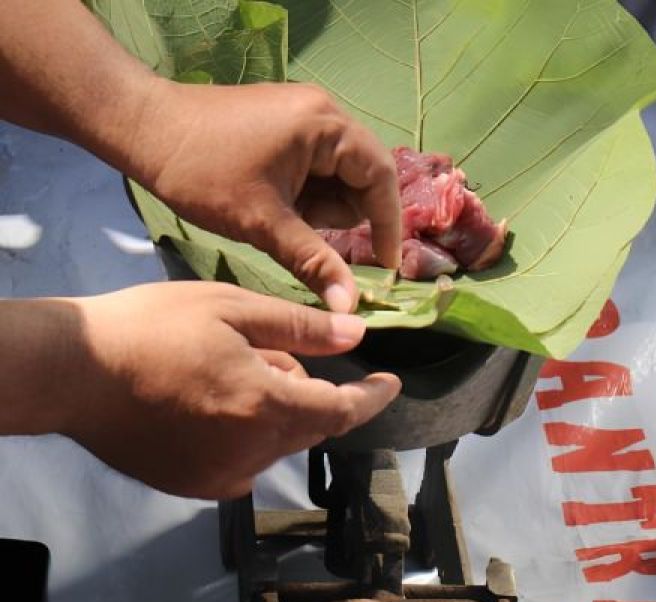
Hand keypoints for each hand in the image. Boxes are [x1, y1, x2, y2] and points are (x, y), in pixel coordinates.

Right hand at [64, 282, 399, 498]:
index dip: (371, 397)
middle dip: (306, 389)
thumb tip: (357, 334)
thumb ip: (301, 328)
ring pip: (278, 442)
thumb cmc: (151, 328)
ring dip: (275, 410)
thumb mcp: (232, 309)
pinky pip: (246, 460)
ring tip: (228, 370)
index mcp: (266, 408)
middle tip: (267, 351)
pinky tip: (210, 402)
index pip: (343, 412)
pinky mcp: (196, 486)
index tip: (389, 383)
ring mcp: (222, 476)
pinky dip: (247, 432)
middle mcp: (252, 453)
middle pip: (310, 425)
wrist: (70, 373)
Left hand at [128, 82, 402, 312]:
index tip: (383, 267)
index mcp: (326, 125)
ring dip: (321, 206)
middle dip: (343, 214)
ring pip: (340, 175)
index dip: (388, 225)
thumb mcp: (262, 223)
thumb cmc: (201, 172)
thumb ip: (314, 262)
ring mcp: (304, 114)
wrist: (140, 128)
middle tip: (308, 238)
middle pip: (365, 175)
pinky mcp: (286, 123)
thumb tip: (349, 308)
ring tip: (280, 219)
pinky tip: (275, 206)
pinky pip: (318, 165)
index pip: (382, 177)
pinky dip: (307, 193)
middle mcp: (324, 112)